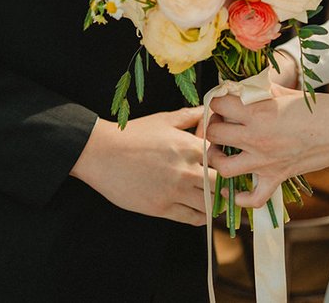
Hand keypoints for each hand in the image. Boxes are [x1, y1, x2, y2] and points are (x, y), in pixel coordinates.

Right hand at [70, 108, 213, 224]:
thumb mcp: (164, 119)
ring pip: (210, 204)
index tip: (227, 165)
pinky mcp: (161, 208)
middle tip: (224, 186)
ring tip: (214, 200)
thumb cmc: (132, 134)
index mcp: (190, 146)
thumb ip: (190, 116)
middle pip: (221, 184)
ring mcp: (174, 191)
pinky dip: (201, 217)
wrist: (101, 153)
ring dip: (214, 203)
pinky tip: (200, 212)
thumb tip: (208, 111)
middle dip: (225, 185)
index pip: (224, 159)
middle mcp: (186, 170)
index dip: (227, 162)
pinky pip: (192, 218)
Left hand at [205, 88, 328, 207]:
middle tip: (223, 121)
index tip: (224, 100)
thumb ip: (260, 92)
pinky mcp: (276, 177)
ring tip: (223, 150)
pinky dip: (241, 198)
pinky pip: (253, 198)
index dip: (218, 100)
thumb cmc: (319, 108)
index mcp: (258, 113)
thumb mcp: (285, 93)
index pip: (219, 105)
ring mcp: (264, 161)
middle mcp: (256, 138)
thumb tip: (242, 88)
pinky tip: (234, 191)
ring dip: (218, 158)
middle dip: (214, 125)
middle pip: (214, 134)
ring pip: (223, 167)